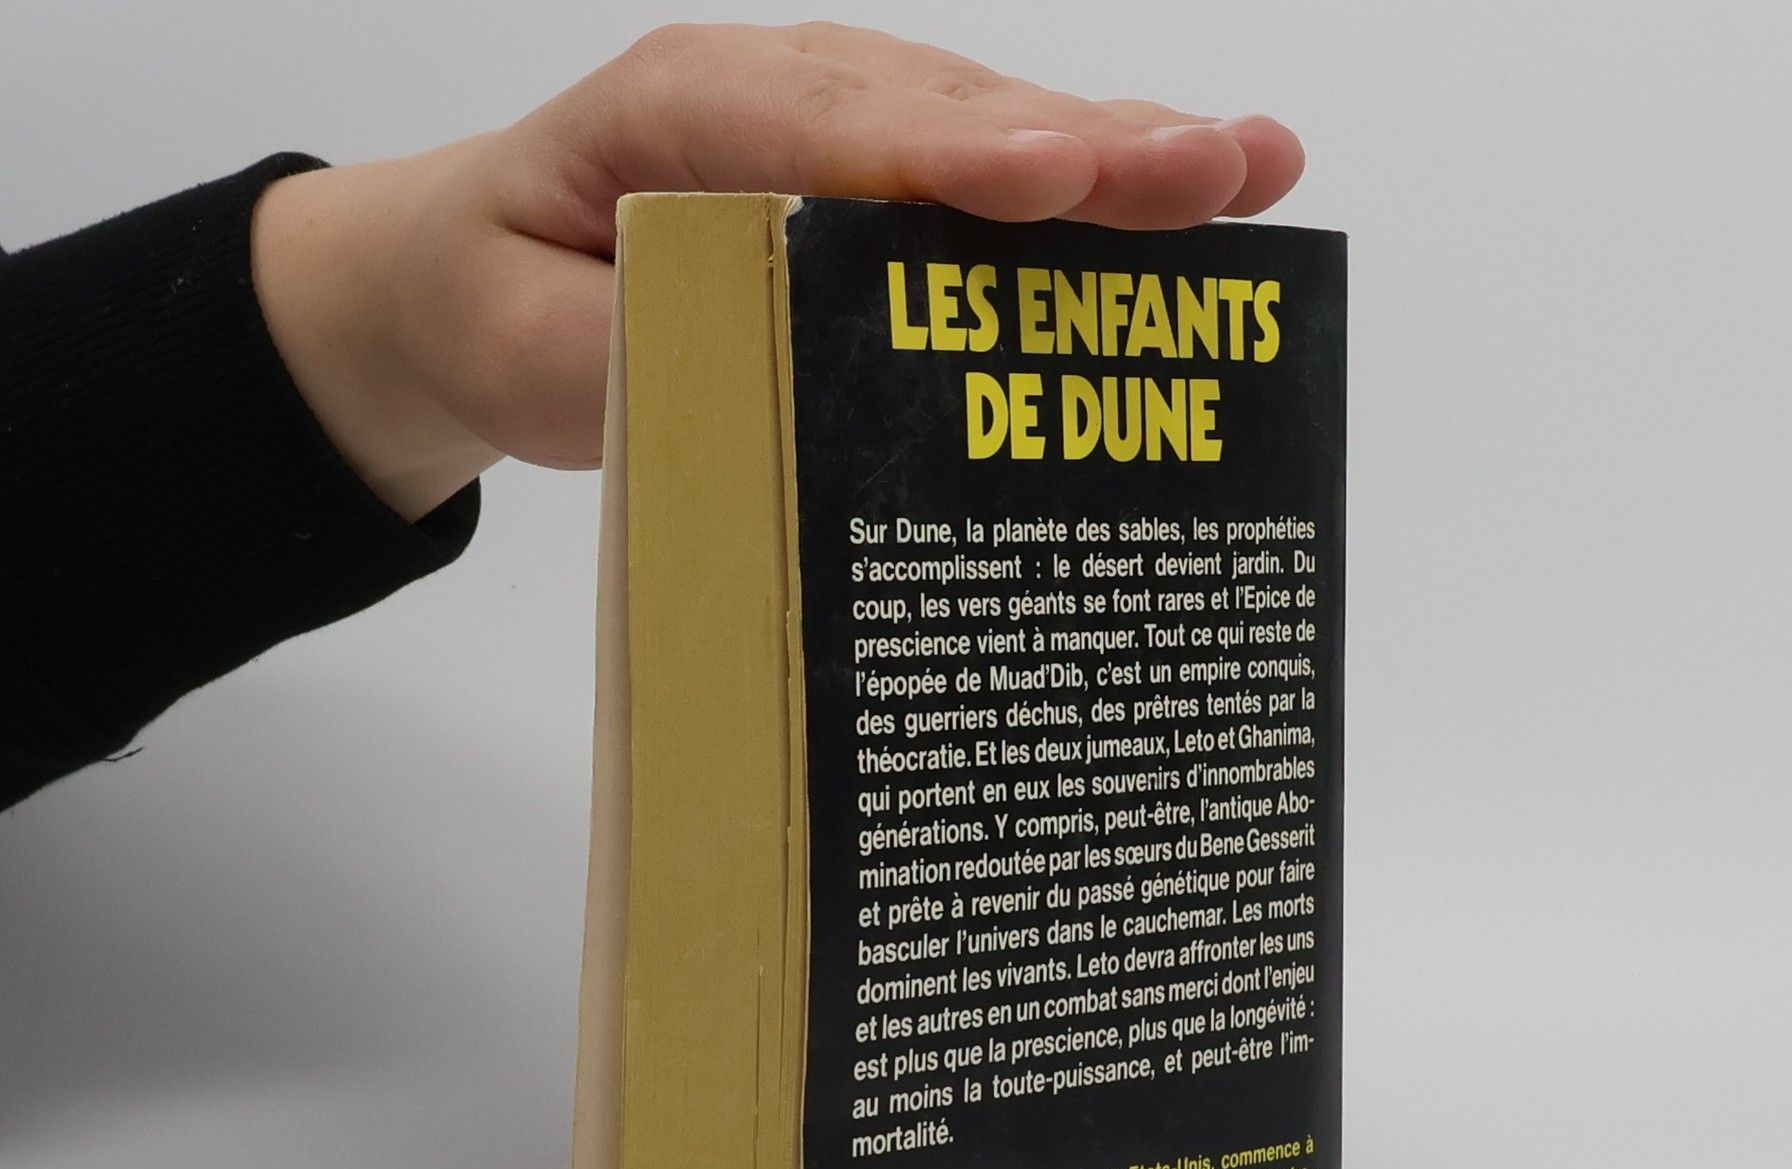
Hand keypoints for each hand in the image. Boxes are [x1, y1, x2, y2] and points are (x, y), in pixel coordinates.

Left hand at [253, 22, 1306, 519]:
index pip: (834, 135)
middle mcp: (778, 94)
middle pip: (949, 117)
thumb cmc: (510, 305)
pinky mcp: (875, 169)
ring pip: (991, 129)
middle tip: (1220, 167)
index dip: (953, 162)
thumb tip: (786, 386)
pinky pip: (988, 168)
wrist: (473, 270)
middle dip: (1090, 148)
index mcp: (680, 115)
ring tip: (1253, 169)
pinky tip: (1194, 194)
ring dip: (1124, 155)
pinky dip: (1089, 191)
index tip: (1056, 182)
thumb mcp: (543, 358)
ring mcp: (838, 122)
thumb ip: (653, 359)